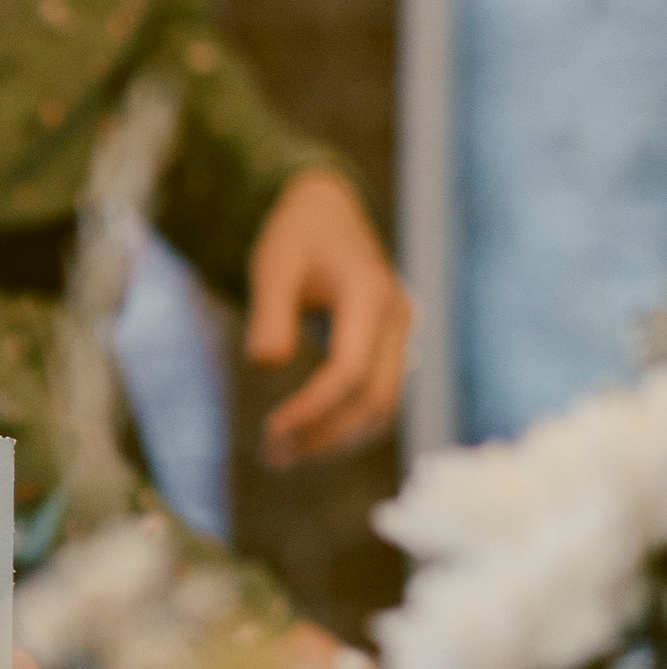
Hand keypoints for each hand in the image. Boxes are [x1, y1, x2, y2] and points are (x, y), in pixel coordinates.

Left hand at [246, 170, 412, 466]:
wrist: (326, 211)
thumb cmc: (296, 236)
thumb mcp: (273, 265)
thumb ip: (270, 314)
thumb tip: (266, 365)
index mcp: (370, 296)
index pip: (350, 371)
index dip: (313, 409)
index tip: (272, 431)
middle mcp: (397, 319)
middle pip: (376, 400)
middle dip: (326, 435)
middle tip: (272, 458)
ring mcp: (400, 335)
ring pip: (383, 407)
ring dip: (337, 438)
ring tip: (283, 456)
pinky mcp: (391, 347)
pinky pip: (378, 397)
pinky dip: (346, 424)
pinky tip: (305, 438)